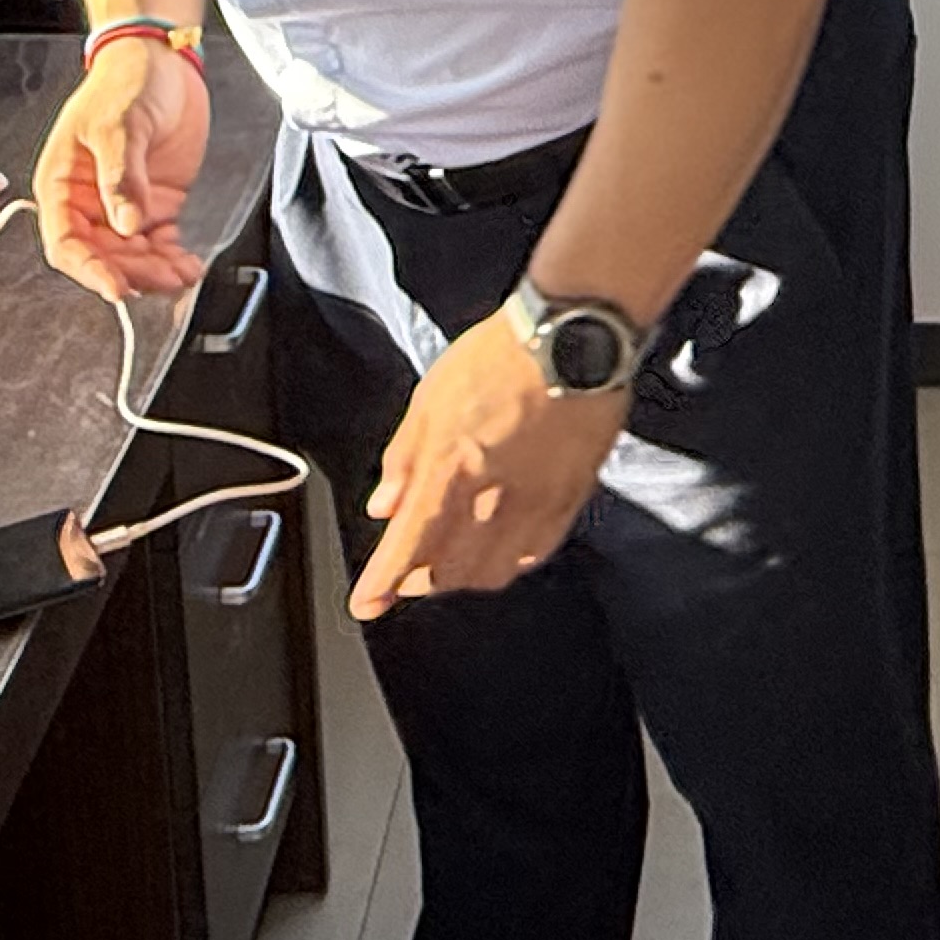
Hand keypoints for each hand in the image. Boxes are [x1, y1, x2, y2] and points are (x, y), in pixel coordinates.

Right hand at [28, 37, 210, 299]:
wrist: (163, 60)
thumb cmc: (125, 83)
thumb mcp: (119, 126)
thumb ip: (122, 178)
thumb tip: (126, 225)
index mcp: (62, 185)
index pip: (66, 243)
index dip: (88, 270)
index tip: (116, 287)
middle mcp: (89, 202)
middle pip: (102, 257)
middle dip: (132, 273)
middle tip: (163, 277)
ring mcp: (123, 205)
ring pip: (132, 256)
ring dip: (155, 271)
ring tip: (182, 273)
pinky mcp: (155, 203)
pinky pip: (159, 243)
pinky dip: (173, 258)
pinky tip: (189, 264)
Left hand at [350, 310, 629, 614]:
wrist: (573, 336)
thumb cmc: (502, 354)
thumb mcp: (430, 396)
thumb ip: (404, 457)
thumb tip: (385, 503)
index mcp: (450, 466)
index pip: (408, 545)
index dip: (382, 584)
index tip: (367, 603)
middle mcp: (493, 494)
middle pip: (448, 570)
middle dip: (420, 580)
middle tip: (408, 573)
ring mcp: (536, 501)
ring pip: (492, 571)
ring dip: (463, 577)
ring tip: (451, 565)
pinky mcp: (571, 498)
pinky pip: (536, 552)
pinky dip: (510, 562)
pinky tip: (500, 551)